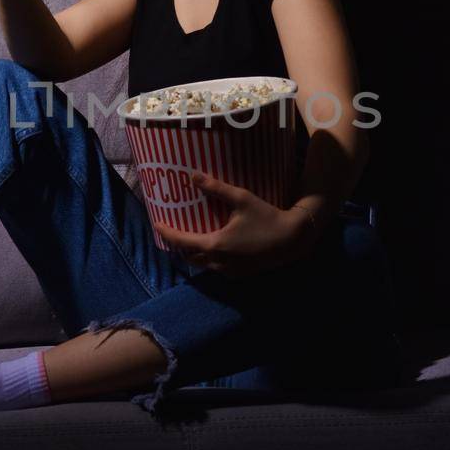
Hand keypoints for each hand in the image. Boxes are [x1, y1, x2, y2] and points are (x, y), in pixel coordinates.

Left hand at [152, 172, 317, 277]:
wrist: (293, 239)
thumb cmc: (267, 217)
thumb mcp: (241, 199)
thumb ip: (216, 188)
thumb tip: (193, 176)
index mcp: (216, 244)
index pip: (182, 242)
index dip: (167, 233)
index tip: (157, 225)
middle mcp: (219, 262)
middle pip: (189, 256)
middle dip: (179, 246)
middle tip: (174, 231)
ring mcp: (229, 271)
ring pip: (203, 264)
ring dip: (195, 253)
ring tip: (192, 237)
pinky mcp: (239, 274)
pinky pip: (217, 268)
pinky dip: (210, 259)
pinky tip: (214, 246)